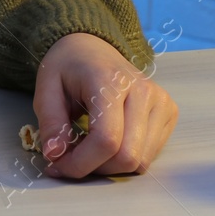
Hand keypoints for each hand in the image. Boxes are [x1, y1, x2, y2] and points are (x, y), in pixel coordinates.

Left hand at [32, 32, 177, 177]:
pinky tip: (109, 142)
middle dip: (95, 168)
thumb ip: (50, 123)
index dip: (81, 163)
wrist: (92, 47)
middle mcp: (143, 91)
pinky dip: (126, 159)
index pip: (107, 140)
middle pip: (127, 156)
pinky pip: (150, 155)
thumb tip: (55, 155)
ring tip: (88, 149)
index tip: (58, 165)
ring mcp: (161, 102)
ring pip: (141, 161)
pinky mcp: (169, 112)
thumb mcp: (45, 88)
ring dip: (110, 166)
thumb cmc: (68, 68)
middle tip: (71, 158)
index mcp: (111, 81)